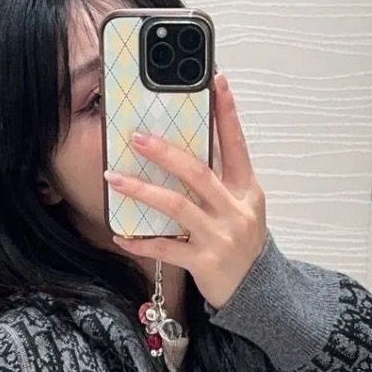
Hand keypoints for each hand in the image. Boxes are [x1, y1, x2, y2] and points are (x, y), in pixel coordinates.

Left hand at [105, 70, 267, 309]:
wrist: (257, 290)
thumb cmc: (242, 242)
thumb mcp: (242, 206)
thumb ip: (221, 179)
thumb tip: (188, 147)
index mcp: (246, 190)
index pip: (237, 144)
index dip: (227, 112)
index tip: (216, 80)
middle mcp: (235, 210)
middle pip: (198, 172)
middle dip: (165, 151)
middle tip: (136, 136)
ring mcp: (220, 237)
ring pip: (176, 206)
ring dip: (141, 190)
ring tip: (113, 177)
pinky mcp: (205, 263)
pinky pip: (166, 248)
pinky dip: (141, 241)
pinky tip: (121, 235)